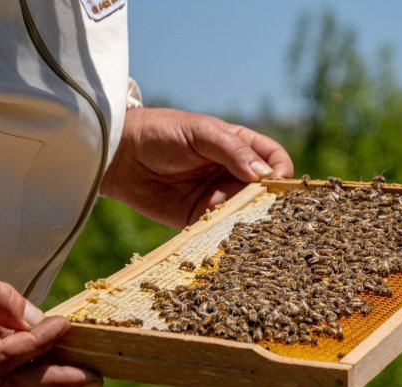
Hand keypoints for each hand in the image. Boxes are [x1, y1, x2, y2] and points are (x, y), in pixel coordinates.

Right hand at [0, 255, 101, 386]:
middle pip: (6, 384)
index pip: (2, 355)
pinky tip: (27, 359)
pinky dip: (6, 376)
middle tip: (93, 378)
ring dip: (33, 377)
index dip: (39, 342)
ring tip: (72, 368)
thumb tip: (35, 318)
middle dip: (54, 380)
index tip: (65, 325)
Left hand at [101, 107, 293, 227]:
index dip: (280, 170)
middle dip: (269, 201)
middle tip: (267, 210)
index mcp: (239, 147)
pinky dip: (227, 234)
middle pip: (264, 191)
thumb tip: (265, 174)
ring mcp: (218, 198)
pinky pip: (220, 229)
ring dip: (250, 221)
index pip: (273, 159)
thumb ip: (232, 150)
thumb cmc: (161, 133)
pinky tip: (229, 237)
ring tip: (249, 226)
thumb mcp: (201, 133)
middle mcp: (233, 174)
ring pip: (246, 213)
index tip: (277, 181)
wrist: (120, 155)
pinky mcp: (199, 219)